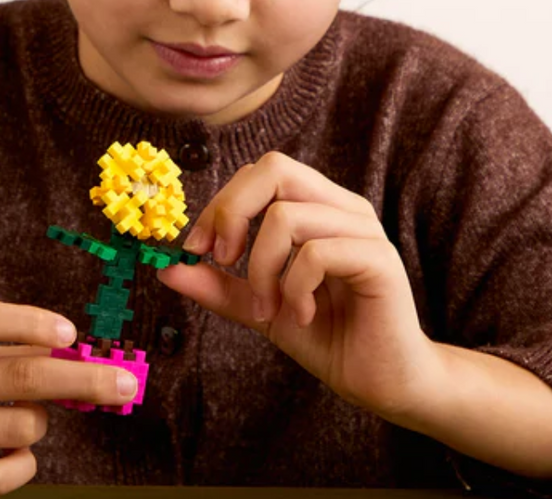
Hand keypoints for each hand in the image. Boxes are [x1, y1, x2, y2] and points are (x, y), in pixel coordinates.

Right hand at [0, 300, 137, 495]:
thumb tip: (69, 348)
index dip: (30, 323)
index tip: (70, 332)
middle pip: (18, 377)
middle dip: (82, 379)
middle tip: (127, 383)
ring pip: (19, 427)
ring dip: (41, 420)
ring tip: (25, 415)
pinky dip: (24, 464)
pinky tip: (17, 453)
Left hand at [157, 151, 440, 420]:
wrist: (383, 382)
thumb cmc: (326, 337)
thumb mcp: (259, 306)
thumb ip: (218, 284)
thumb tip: (167, 267)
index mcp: (318, 206)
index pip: (262, 172)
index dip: (222, 203)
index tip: (197, 250)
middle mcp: (342, 206)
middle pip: (274, 170)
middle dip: (233, 213)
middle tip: (223, 261)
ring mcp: (363, 229)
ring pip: (286, 215)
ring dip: (261, 268)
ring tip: (267, 307)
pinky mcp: (378, 260)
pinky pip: (316, 253)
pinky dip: (294, 287)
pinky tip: (300, 315)